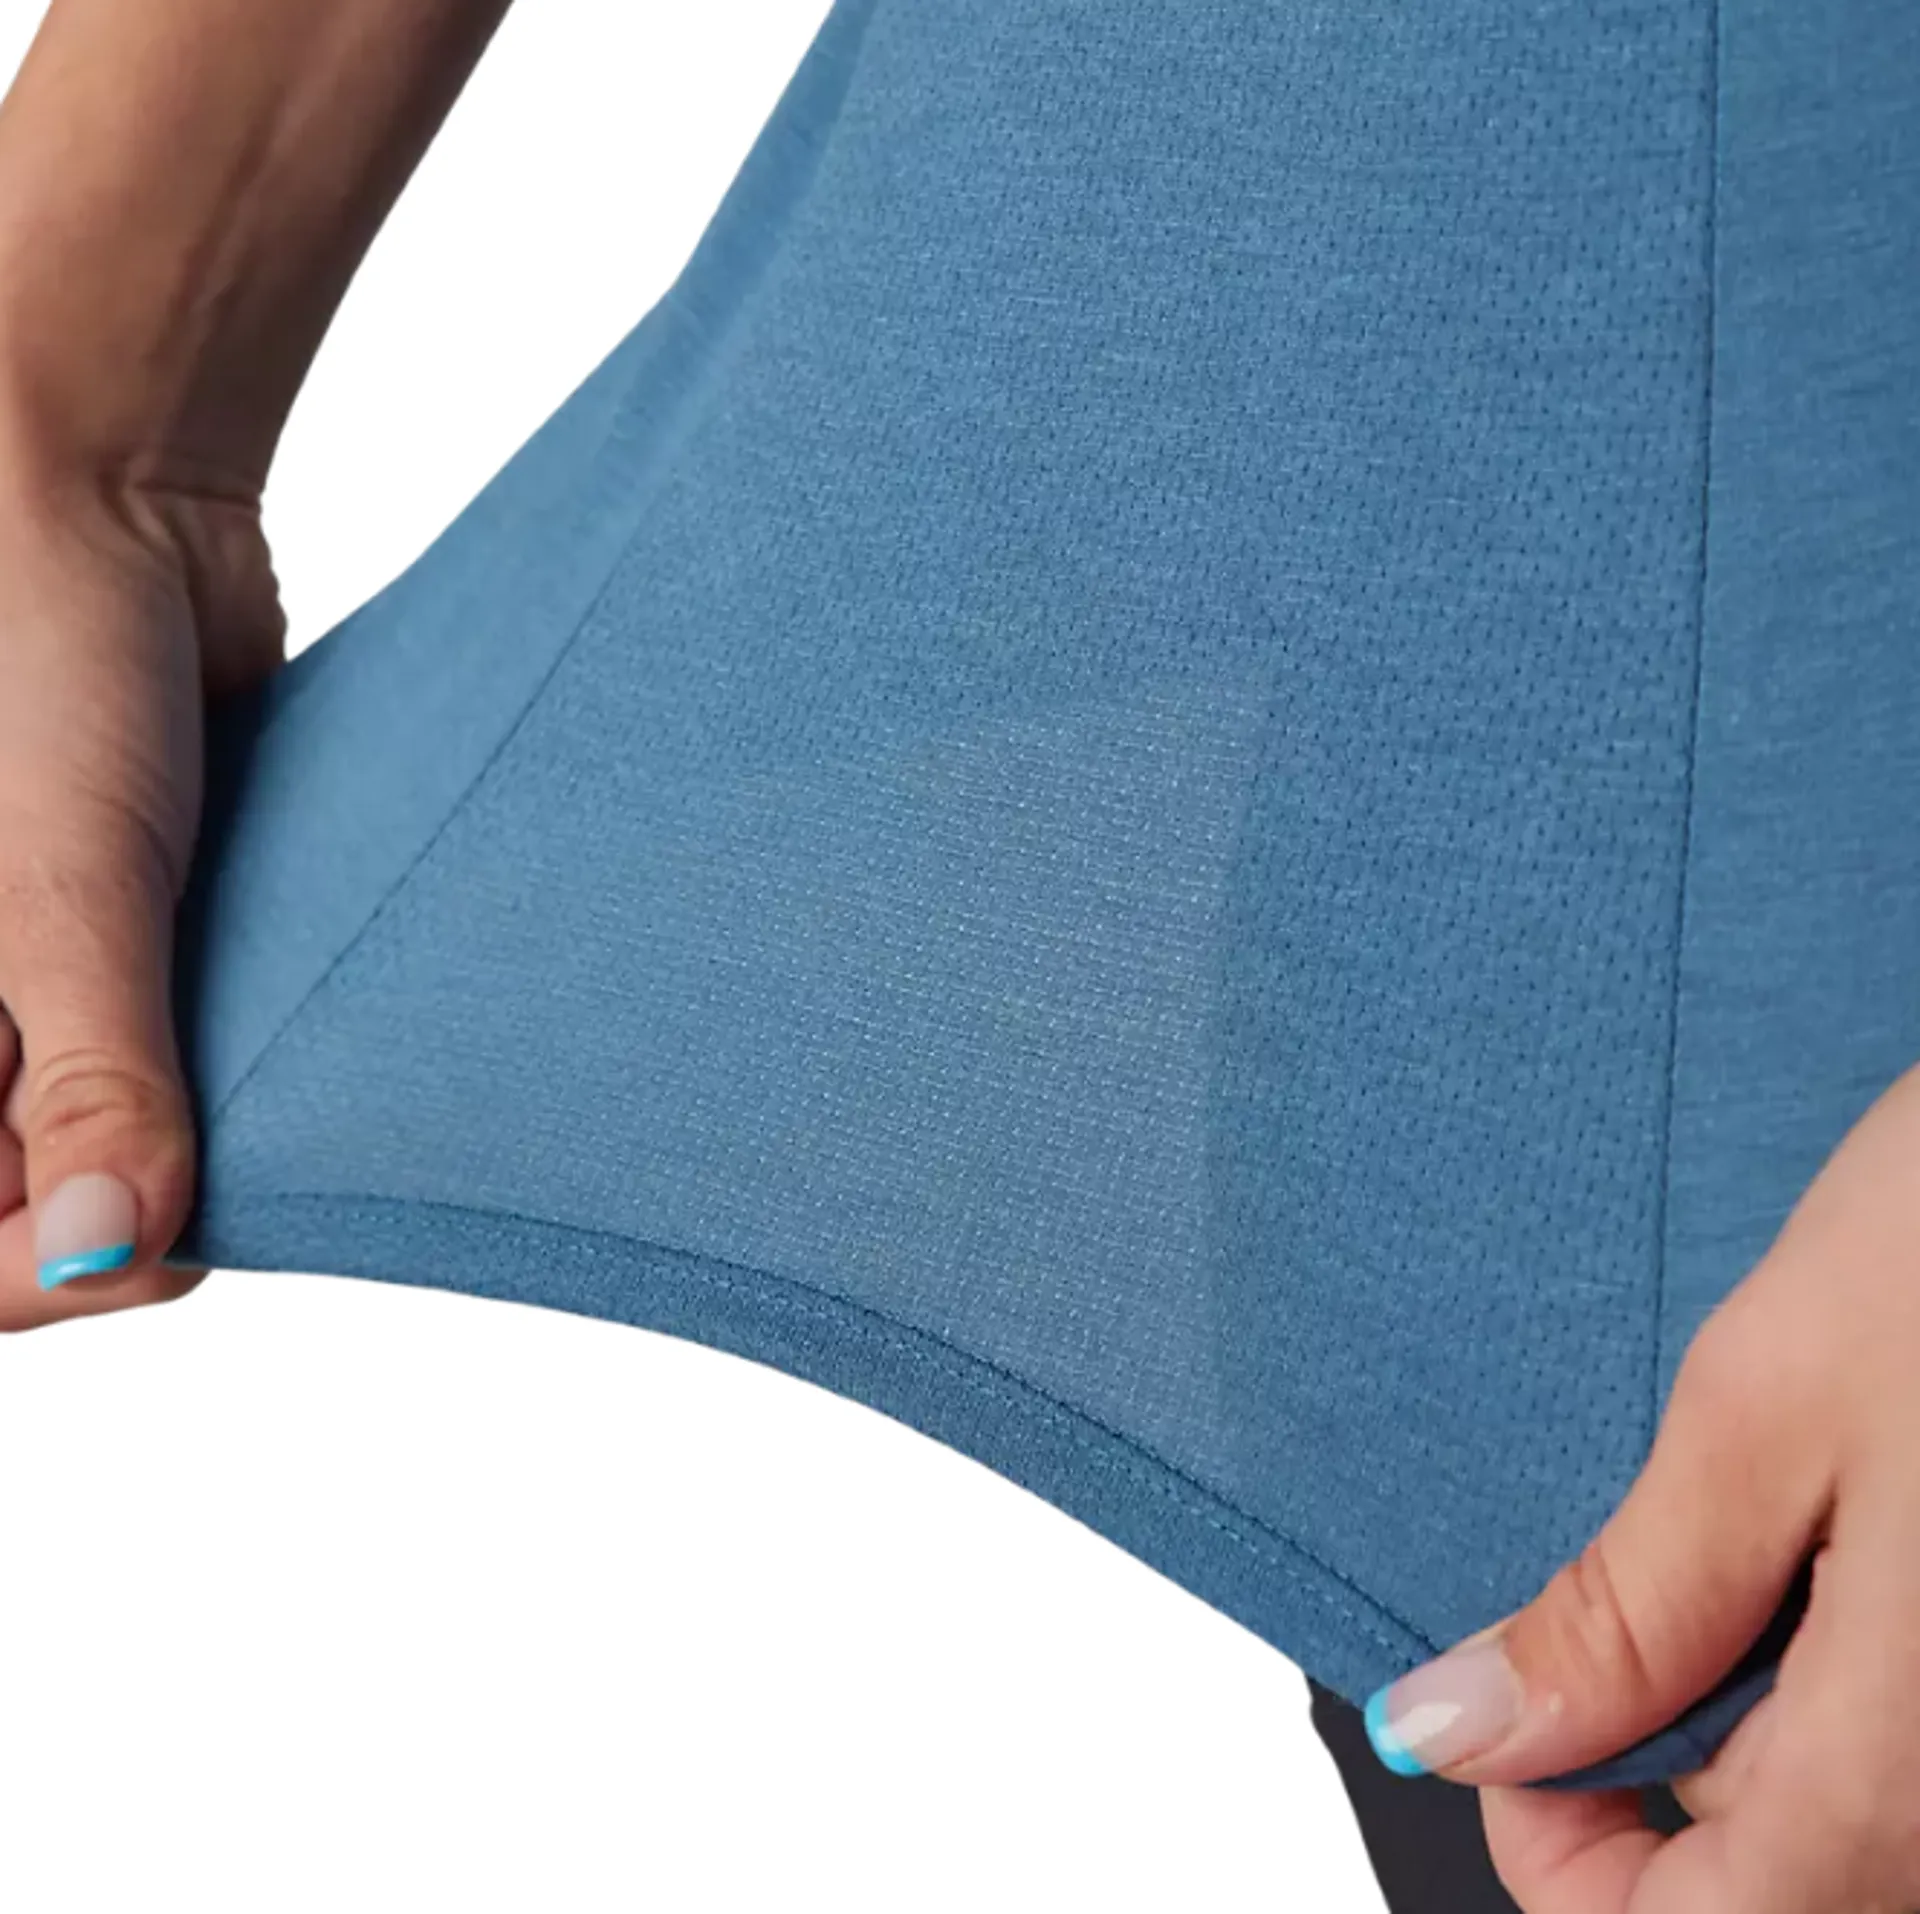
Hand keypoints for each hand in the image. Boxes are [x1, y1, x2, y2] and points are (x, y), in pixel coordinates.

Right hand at [0, 449, 285, 1326]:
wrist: (98, 499)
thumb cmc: (28, 668)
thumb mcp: (52, 889)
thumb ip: (87, 1077)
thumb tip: (112, 1259)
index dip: (42, 1271)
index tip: (160, 1243)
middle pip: (30, 1202)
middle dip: (128, 1197)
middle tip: (226, 1137)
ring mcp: (24, 984)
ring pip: (107, 1133)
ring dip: (190, 1131)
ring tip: (254, 1073)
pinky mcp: (114, 936)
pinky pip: (165, 1045)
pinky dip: (218, 1060)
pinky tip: (272, 1035)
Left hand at [1363, 1057, 1919, 1912]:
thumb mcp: (1767, 1409)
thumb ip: (1625, 1609)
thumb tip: (1458, 1729)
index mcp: (1919, 1767)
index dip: (1558, 1855)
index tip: (1503, 1711)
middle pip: (1781, 1875)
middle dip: (1662, 1757)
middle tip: (1629, 1574)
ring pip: (1857, 1808)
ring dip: (1756, 1706)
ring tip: (1752, 1518)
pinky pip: (1913, 1726)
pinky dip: (1841, 1661)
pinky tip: (1835, 1522)